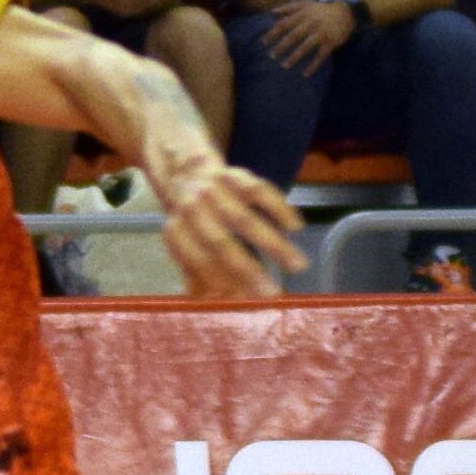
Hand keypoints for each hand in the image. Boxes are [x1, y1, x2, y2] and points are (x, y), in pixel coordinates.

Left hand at [157, 162, 308, 297]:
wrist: (183, 167)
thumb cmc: (190, 218)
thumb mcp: (186, 244)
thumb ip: (198, 276)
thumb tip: (215, 306)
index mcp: (177, 231)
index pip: (198, 261)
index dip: (220, 282)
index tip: (244, 303)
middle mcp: (191, 209)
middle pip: (220, 243)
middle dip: (249, 270)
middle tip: (274, 295)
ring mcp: (213, 189)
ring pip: (245, 219)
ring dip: (274, 245)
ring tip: (299, 267)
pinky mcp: (235, 173)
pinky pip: (260, 190)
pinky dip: (279, 208)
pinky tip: (296, 228)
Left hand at [261, 0, 353, 75]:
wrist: (346, 12)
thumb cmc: (321, 9)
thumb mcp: (306, 4)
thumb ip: (288, 8)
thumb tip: (271, 12)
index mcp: (304, 14)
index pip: (285, 24)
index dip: (273, 33)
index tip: (264, 42)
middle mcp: (312, 23)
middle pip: (293, 36)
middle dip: (281, 46)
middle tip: (271, 56)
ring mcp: (322, 33)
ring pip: (306, 46)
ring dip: (295, 57)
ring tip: (284, 65)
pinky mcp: (331, 42)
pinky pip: (321, 55)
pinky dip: (313, 65)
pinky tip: (305, 74)